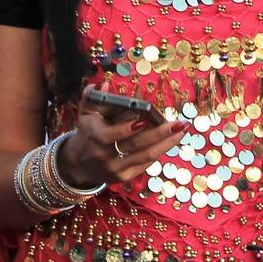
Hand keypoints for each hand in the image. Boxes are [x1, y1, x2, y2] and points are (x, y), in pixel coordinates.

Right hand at [57, 97, 183, 189]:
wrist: (80, 163)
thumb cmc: (88, 130)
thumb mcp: (86, 111)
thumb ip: (92, 96)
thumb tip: (104, 84)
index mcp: (94, 136)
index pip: (109, 135)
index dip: (125, 129)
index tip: (143, 120)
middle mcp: (104, 155)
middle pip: (136, 145)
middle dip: (160, 134)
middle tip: (179, 124)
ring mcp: (115, 169)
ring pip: (146, 156)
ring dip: (167, 144)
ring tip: (182, 131)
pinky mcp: (124, 177)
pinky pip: (146, 164)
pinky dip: (159, 152)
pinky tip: (170, 141)